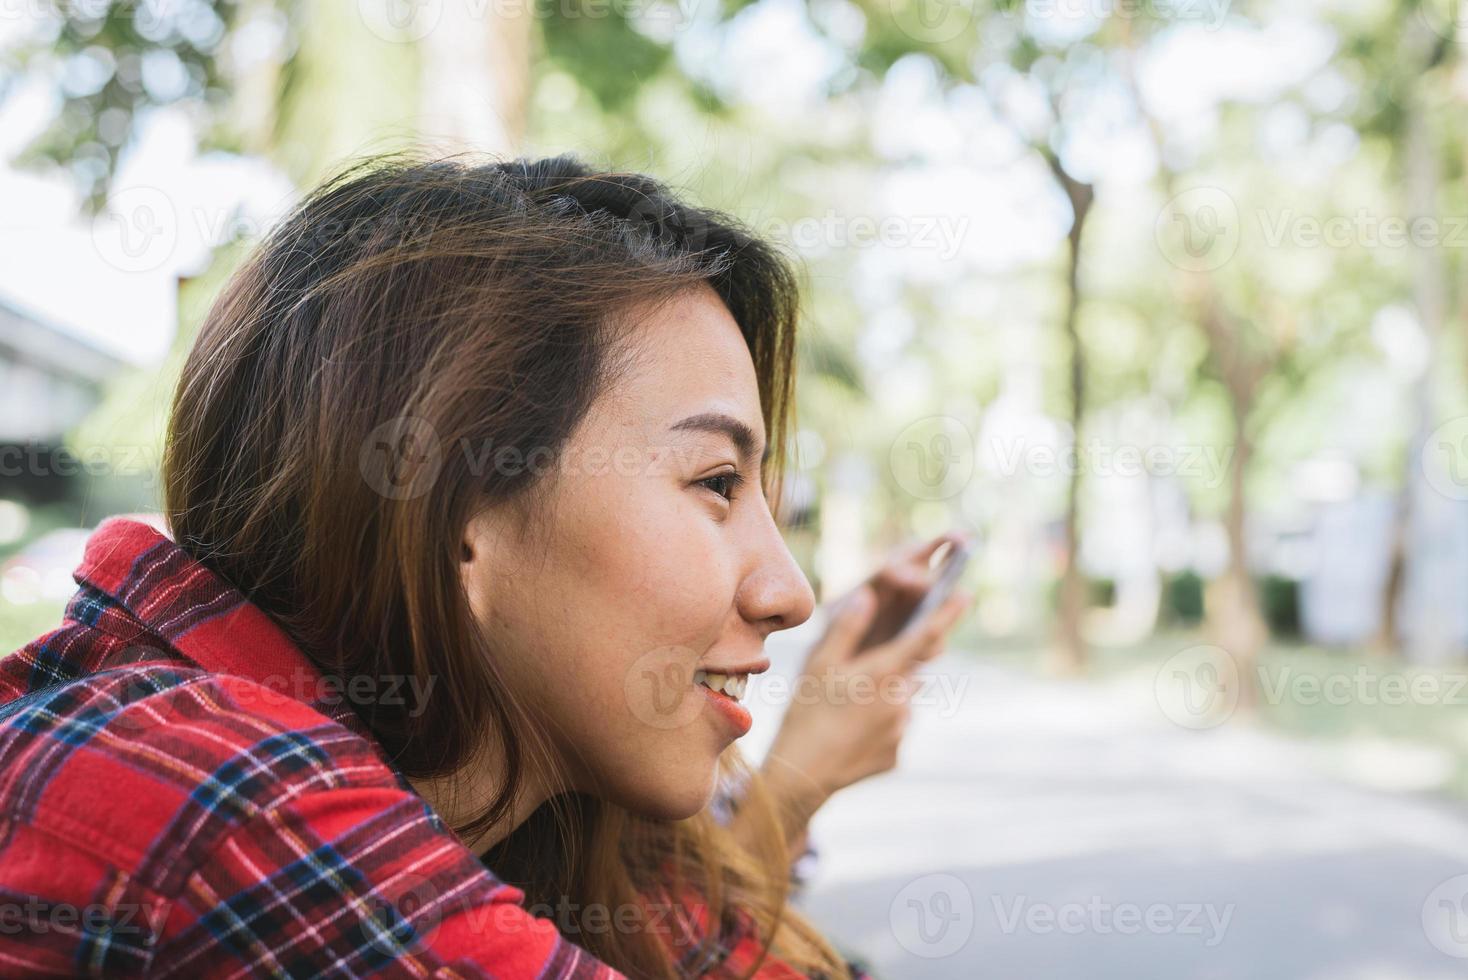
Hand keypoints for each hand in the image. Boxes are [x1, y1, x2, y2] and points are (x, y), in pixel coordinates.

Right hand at [759, 532, 973, 837]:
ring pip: (900, 703)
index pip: (926, 636)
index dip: (948, 615)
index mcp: (884, 673)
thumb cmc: (807, 712)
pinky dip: (877, 726)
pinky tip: (848, 733)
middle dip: (889, 668)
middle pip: (907, 672)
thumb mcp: (819, 664)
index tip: (966, 596)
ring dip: (882, 699)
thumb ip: (847, 628)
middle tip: (853, 679)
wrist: (802, 774)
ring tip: (844, 712)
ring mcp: (902, 731)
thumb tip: (867, 595)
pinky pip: (893, 730)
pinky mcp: (897, 755)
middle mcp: (902, 701)